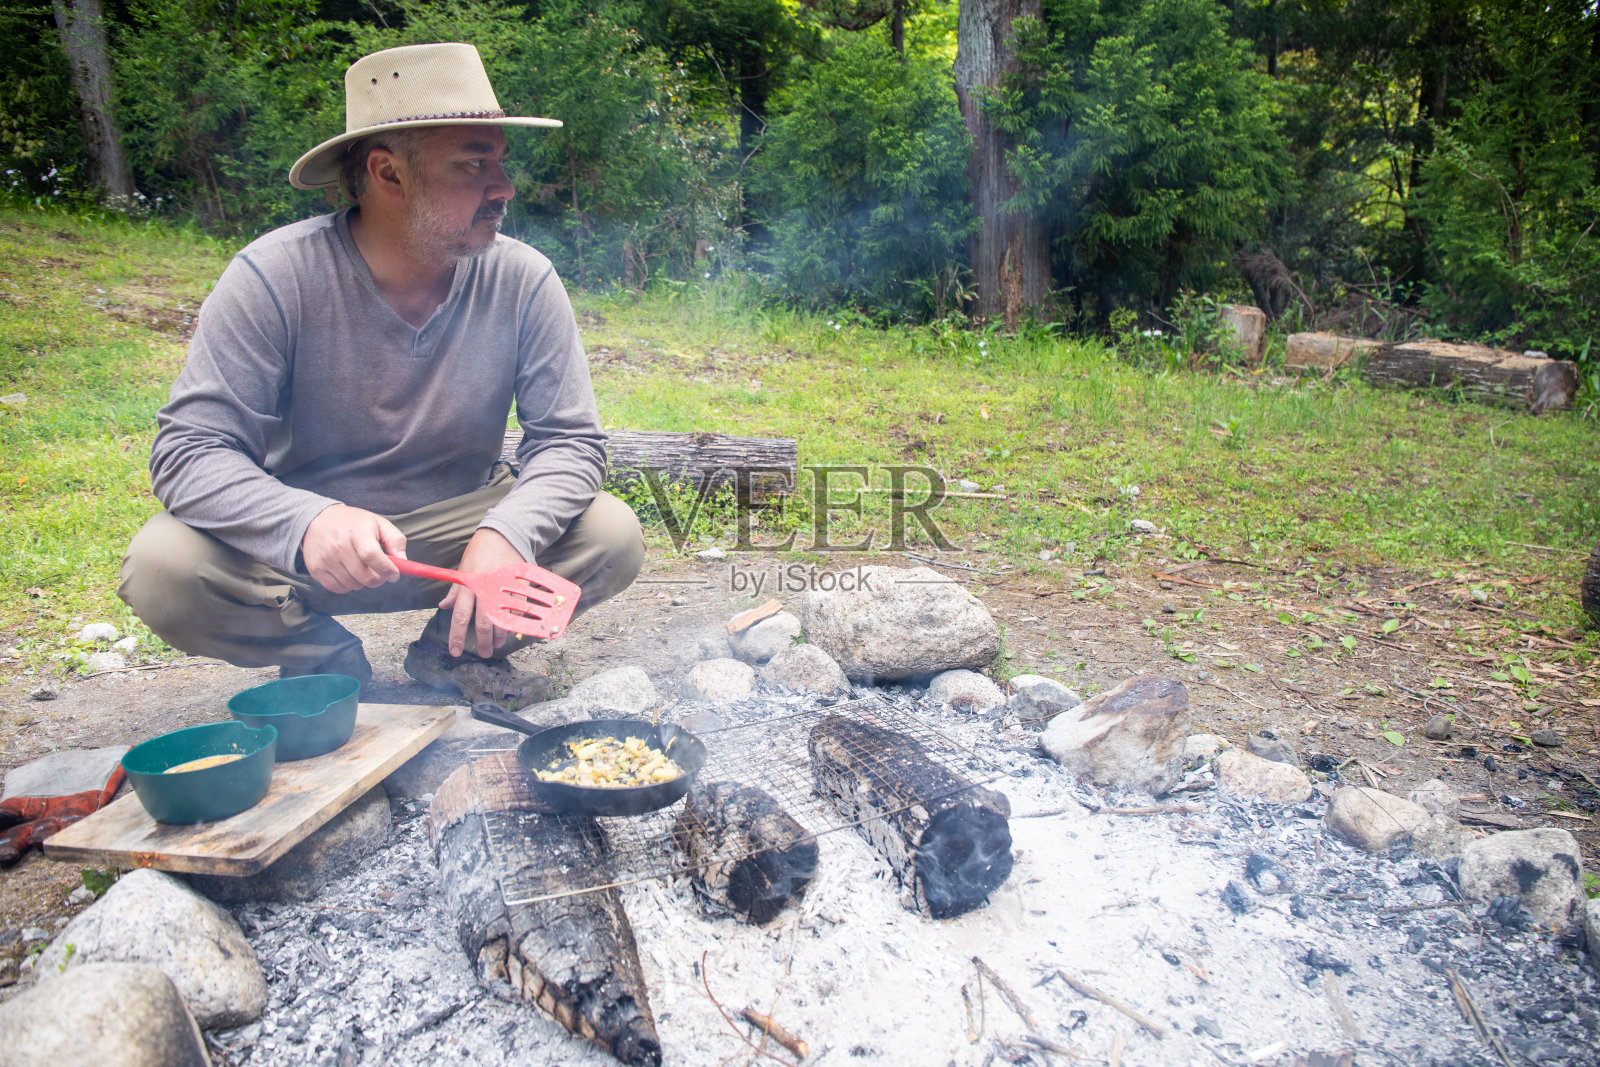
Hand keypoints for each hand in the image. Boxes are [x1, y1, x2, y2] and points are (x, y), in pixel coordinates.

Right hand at [301, 505, 405, 593]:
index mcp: (357, 532)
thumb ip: (395, 540)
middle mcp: (338, 546)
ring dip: (363, 582)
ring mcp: (325, 559)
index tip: (394, 574)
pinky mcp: (316, 569)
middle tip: (381, 573)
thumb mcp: (378, 523)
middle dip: (379, 579)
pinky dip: (348, 585)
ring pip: (354, 585)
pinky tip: (350, 573)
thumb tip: (404, 561)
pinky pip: (339, 589)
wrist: (317, 520)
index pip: (372, 556)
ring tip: (362, 568)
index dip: (387, 569)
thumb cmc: (353, 523)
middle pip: (365, 576)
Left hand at [441, 528, 525, 657]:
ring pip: (503, 620)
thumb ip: (455, 590)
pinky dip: (515, 622)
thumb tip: (443, 606)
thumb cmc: (480, 551)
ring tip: (497, 644)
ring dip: (500, 636)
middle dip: (483, 642)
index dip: (457, 637)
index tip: (456, 651)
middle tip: (483, 653)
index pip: (460, 616)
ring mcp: (505, 589)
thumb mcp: (463, 568)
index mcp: (469, 585)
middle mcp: (486, 589)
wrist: (504, 534)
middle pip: (484, 624)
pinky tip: (511, 630)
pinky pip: (518, 611)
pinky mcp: (520, 587)